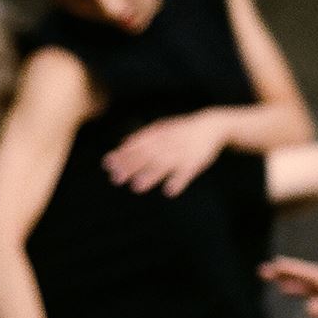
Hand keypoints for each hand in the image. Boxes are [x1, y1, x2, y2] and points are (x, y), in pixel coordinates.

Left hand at [103, 111, 226, 196]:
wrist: (210, 126)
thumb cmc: (182, 130)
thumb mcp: (161, 128)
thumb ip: (143, 137)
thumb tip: (122, 144)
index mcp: (157, 134)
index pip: (136, 145)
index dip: (122, 155)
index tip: (108, 165)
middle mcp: (167, 143)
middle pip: (146, 156)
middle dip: (131, 167)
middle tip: (116, 179)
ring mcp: (181, 153)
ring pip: (164, 165)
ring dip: (150, 176)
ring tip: (137, 187)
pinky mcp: (195, 162)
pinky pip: (186, 173)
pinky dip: (178, 182)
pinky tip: (169, 191)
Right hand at [261, 257, 317, 317]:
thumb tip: (309, 306)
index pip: (313, 275)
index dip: (292, 270)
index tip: (274, 265)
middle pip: (311, 274)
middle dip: (287, 272)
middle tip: (263, 271)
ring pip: (314, 281)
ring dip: (294, 280)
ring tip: (272, 279)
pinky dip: (306, 288)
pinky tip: (294, 291)